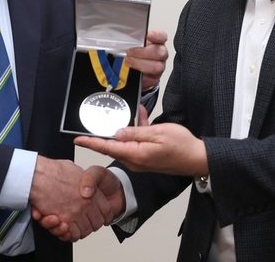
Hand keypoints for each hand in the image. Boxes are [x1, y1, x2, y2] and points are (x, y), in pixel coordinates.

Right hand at [28, 157, 112, 240]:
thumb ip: (83, 178)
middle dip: (92, 225)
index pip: (107, 210)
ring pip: (85, 231)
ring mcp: (76, 212)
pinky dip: (70, 235)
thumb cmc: (53, 170)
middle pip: (97, 223)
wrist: (39, 175)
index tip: (102, 218)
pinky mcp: (64, 220)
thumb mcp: (75, 169)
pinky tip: (67, 230)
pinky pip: (72, 234)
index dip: (105, 216)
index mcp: (92, 191)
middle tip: (86, 223)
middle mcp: (86, 203)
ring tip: (75, 227)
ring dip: (80, 231)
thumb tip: (84, 180)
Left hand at [74, 122, 208, 175]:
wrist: (197, 159)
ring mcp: (140, 160)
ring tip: (128, 113)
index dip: (91, 142)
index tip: (77, 138)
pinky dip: (135, 131)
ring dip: (124, 129)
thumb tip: (117, 132)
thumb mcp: (158, 133)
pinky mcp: (146, 157)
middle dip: (103, 134)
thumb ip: (136, 132)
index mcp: (136, 154)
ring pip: (124, 143)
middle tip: (93, 123)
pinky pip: (134, 143)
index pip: (107, 147)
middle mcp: (135, 160)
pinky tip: (140, 117)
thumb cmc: (182, 146)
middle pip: (112, 146)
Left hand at [126, 29, 167, 90]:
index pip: (162, 36)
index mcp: (158, 42)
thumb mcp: (134, 43)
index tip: (148, 35)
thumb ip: (133, 40)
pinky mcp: (155, 79)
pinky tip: (131, 71)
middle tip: (130, 52)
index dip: (156, 35)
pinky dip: (139, 74)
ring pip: (156, 66)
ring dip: (140, 64)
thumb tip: (122, 38)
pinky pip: (150, 78)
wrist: (135, 70)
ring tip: (128, 62)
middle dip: (143, 52)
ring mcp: (160, 67)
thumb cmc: (135, 54)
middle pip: (160, 52)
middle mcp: (161, 54)